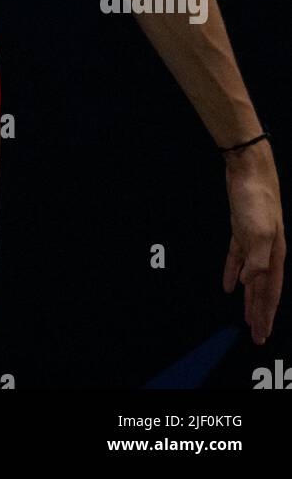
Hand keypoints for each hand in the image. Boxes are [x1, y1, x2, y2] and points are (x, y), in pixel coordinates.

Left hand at [222, 143, 284, 344]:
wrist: (249, 170)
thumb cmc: (257, 200)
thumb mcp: (258, 232)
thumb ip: (257, 260)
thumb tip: (250, 283)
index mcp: (275, 255)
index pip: (271, 293)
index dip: (266, 314)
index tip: (262, 334)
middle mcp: (267, 251)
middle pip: (264, 289)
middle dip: (260, 312)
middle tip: (256, 335)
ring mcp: (254, 241)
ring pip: (252, 277)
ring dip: (249, 297)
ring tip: (245, 317)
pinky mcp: (241, 231)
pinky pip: (238, 259)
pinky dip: (234, 273)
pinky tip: (230, 286)